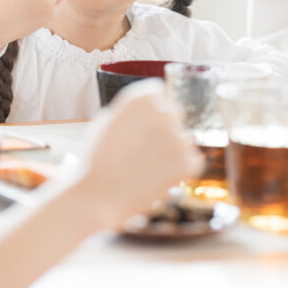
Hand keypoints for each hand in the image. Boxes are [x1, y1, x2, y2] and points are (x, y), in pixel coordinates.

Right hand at [70, 81, 201, 228]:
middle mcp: (164, 112)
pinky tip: (156, 178)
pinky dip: (178, 170)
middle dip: (162, 130)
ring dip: (171, 150)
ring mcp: (179, 138)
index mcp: (143, 97)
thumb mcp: (108, 120)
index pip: (159, 93)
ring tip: (145, 167)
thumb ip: (133, 110)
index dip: (150, 112)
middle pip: (173, 115)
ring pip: (183, 139)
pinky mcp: (188, 163)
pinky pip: (191, 161)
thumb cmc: (96, 159)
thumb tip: (151, 109)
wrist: (97, 195)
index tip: (139, 128)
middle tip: (142, 151)